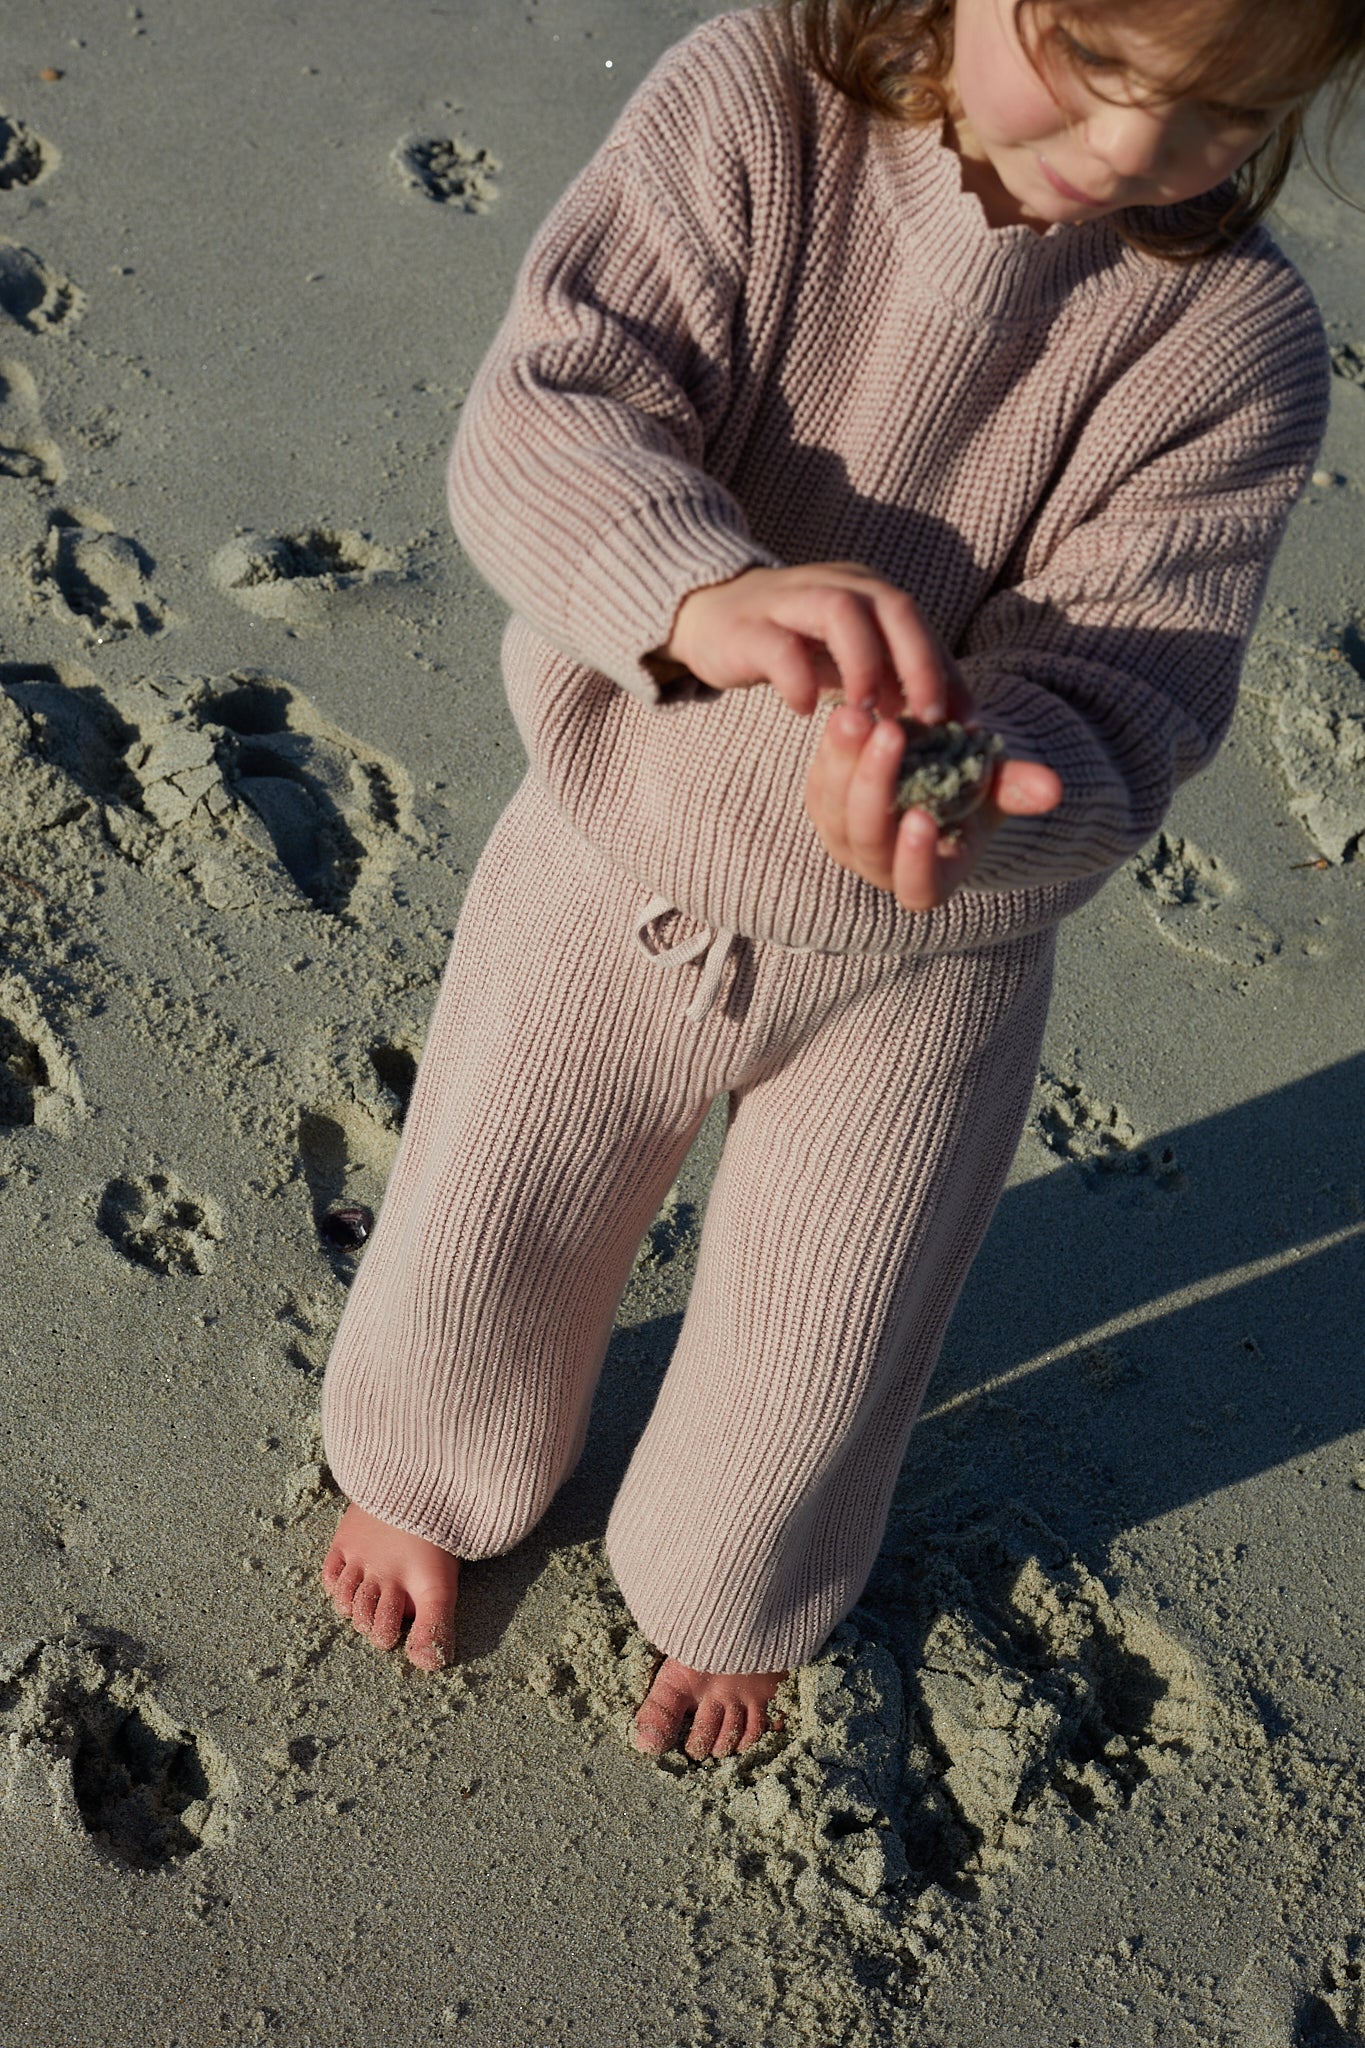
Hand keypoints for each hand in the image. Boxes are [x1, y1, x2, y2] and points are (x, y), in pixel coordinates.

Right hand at [660, 563, 972, 721]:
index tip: (963, 721)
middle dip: (917, 663)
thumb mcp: (851, 657)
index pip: (918, 623)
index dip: (944, 669)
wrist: (710, 615)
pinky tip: (806, 708)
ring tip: (868, 711)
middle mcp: (835, 585)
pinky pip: (778, 645)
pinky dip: (797, 677)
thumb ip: (898, 678)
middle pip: (890, 607)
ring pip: (839, 613)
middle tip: (928, 717)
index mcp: (866, 591)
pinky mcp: (748, 626)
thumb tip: (954, 717)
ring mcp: (789, 600)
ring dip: (863, 662)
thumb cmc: (793, 640)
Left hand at [805, 703, 1062, 912]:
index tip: (922, 817)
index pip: (916, 885)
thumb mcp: (998, 789)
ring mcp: (845, 840)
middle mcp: (880, 868)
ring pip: (834, 809)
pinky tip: (846, 713)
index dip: (915, 859)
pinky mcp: (824, 807)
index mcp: (928, 879)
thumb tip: (1053, 789)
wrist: (935, 773)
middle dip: (875, 784)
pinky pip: (820, 783)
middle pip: (866, 837)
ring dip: (845, 760)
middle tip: (889, 732)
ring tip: (859, 713)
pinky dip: (831, 750)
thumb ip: (1017, 789)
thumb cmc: (974, 791)